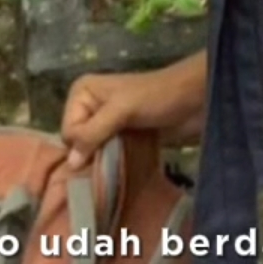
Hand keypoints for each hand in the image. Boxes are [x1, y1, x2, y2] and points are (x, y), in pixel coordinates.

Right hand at [61, 53, 205, 167]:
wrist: (195, 99)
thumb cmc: (157, 97)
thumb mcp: (121, 110)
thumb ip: (93, 134)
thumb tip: (70, 163)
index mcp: (82, 93)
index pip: (67, 130)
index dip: (82, 144)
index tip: (103, 151)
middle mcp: (90, 107)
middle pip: (78, 143)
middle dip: (92, 155)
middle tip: (110, 163)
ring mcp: (107, 123)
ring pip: (94, 151)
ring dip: (104, 162)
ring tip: (117, 169)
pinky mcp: (124, 136)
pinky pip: (109, 155)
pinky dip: (115, 163)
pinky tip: (123, 170)